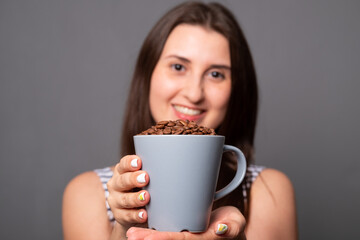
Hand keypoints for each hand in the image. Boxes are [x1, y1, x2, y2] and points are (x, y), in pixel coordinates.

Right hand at [107, 155, 149, 233]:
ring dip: (135, 198)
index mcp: (121, 172)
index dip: (130, 163)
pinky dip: (136, 215)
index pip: (123, 164)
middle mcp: (116, 184)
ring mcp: (115, 200)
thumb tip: (167, 165)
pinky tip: (144, 214)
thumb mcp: (142, 178)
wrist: (133, 211)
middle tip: (145, 178)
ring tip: (146, 197)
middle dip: (133, 179)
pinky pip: (127, 215)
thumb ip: (149, 172)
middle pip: (122, 181)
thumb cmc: (141, 188)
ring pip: (124, 199)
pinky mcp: (119, 215)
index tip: (139, 162)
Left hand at [126, 206, 245, 239]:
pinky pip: (167, 233)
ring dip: (147, 237)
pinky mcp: (183, 231)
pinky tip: (140, 229)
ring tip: (130, 233)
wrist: (230, 228)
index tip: (145, 237)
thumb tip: (219, 230)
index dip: (161, 239)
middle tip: (130, 235)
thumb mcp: (235, 225)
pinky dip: (153, 232)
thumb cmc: (232, 225)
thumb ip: (229, 229)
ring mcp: (186, 237)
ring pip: (164, 238)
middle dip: (148, 239)